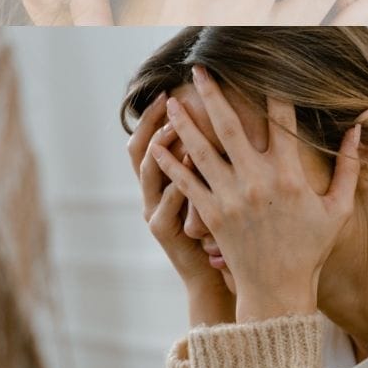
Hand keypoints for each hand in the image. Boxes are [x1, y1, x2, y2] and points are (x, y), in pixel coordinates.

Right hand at [125, 92, 234, 326]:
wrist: (216, 277)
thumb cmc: (222, 233)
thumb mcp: (213, 194)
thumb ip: (216, 161)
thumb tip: (229, 121)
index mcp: (163, 181)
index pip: (149, 139)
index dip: (154, 115)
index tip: (171, 90)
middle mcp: (152, 193)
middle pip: (139, 149)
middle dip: (150, 121)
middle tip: (168, 97)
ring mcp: (155, 212)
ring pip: (148, 173)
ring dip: (160, 147)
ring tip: (173, 127)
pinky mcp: (165, 231)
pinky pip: (166, 203)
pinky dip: (177, 181)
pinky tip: (190, 162)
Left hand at [150, 66, 361, 323]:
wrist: (278, 289)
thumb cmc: (310, 248)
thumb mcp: (338, 209)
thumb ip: (347, 168)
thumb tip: (355, 130)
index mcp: (289, 176)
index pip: (281, 120)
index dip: (273, 90)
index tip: (264, 67)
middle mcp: (257, 181)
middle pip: (229, 125)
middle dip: (212, 93)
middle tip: (199, 68)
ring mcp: (230, 198)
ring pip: (200, 150)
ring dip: (184, 122)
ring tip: (170, 100)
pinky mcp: (211, 215)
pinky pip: (186, 183)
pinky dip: (170, 163)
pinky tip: (157, 145)